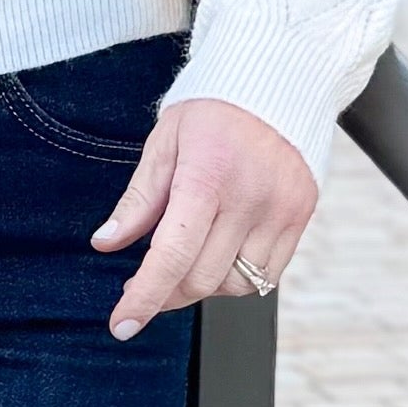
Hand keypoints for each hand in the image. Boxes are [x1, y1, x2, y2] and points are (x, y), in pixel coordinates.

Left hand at [92, 98, 315, 339]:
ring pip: (235, 284)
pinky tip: (220, 256)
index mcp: (207, 177)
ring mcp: (281, 210)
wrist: (278, 81)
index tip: (122, 325)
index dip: (143, 298)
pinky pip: (267, 274)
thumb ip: (139, 199)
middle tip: (145, 284)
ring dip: (203, 286)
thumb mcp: (164, 144)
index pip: (171, 256)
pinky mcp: (301, 216)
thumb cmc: (213, 110)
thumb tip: (106, 242)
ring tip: (186, 262)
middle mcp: (249, 199)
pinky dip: (238, 278)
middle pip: (201, 278)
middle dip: (165, 293)